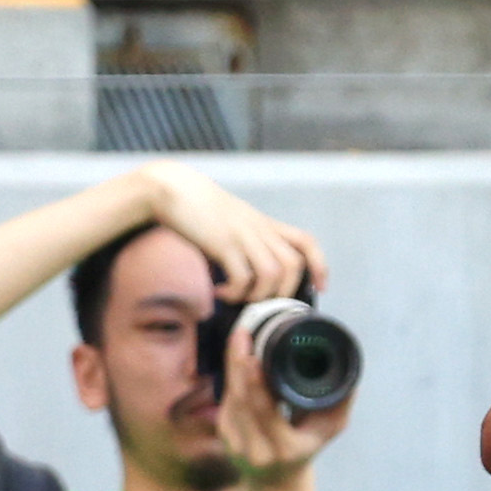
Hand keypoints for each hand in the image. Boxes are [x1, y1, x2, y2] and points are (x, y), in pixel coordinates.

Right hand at [135, 161, 326, 303]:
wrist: (171, 187)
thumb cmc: (199, 208)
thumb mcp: (233, 222)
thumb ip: (247, 245)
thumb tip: (248, 278)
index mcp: (265, 224)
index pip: (306, 241)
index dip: (319, 266)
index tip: (320, 287)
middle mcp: (259, 229)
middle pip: (293, 265)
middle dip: (284, 292)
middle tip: (263, 302)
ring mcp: (243, 235)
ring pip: (272, 273)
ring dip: (258, 295)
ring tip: (239, 298)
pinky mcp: (223, 242)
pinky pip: (242, 277)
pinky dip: (235, 292)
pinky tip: (221, 292)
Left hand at [209, 314, 349, 487]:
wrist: (279, 479)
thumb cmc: (308, 447)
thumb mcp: (330, 428)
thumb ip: (339, 403)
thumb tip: (351, 377)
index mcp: (285, 448)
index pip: (264, 411)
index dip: (255, 382)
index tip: (253, 354)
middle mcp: (256, 449)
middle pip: (241, 399)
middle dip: (238, 363)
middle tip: (242, 334)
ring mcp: (235, 443)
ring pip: (230, 397)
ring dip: (233, 365)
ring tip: (241, 338)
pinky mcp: (224, 432)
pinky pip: (227, 399)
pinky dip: (233, 376)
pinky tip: (238, 357)